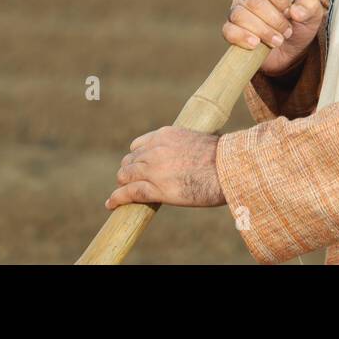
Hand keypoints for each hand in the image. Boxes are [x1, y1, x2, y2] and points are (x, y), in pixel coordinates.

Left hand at [105, 126, 225, 209]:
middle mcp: (155, 149)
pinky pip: (129, 192)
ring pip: (126, 176)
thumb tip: (196, 151)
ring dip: (124, 184)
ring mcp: (153, 169)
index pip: (139, 145)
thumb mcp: (201, 140)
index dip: (137, 157)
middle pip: (130, 161)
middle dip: (129, 171)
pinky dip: (117, 198)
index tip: (139, 165)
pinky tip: (111, 203)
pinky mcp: (156, 188)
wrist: (227, 169)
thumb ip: (187, 144)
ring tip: (122, 192)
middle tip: (132, 181)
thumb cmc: (222, 157)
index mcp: (166, 134)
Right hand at [222, 0, 325, 76]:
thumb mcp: (312, 14)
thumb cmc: (299, 24)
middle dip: (273, 19)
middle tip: (287, 32)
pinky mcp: (231, 31)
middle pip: (253, 1)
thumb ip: (309, 7)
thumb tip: (296, 11)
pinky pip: (228, 31)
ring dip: (262, 30)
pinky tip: (256, 44)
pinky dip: (242, 37)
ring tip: (277, 41)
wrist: (290, 50)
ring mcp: (237, 12)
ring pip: (239, 16)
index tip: (289, 12)